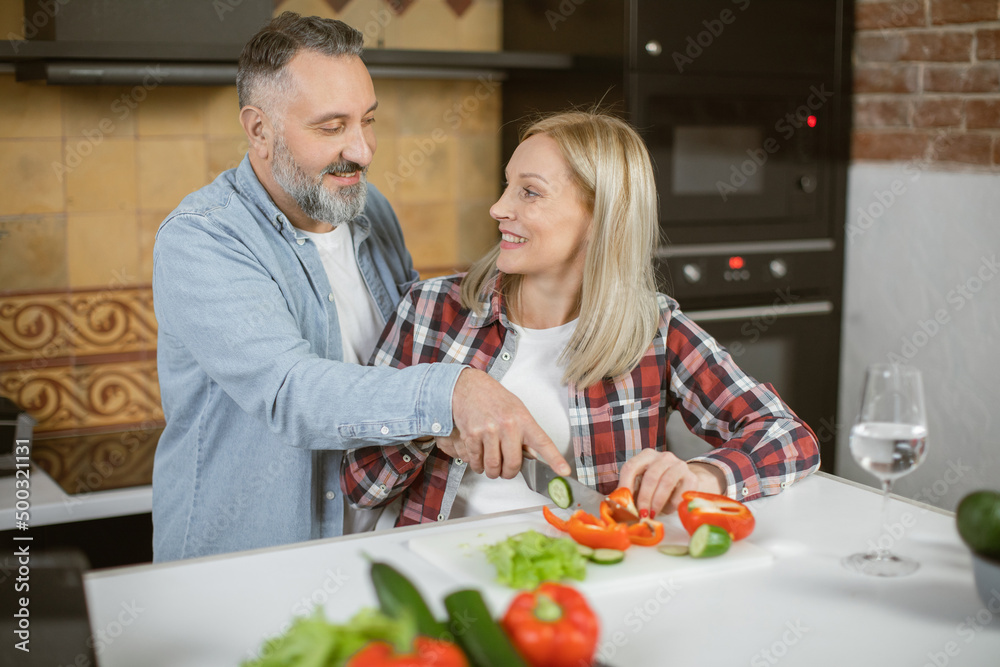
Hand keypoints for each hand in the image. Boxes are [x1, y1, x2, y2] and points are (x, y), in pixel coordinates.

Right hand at [437, 368, 569, 478]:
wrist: (469, 386)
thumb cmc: (495, 398)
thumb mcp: (517, 410)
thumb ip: (525, 433)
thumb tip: (532, 456)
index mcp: (523, 420)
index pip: (543, 442)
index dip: (555, 459)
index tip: (564, 472)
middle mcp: (508, 425)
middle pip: (513, 463)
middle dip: (509, 473)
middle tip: (506, 472)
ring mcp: (488, 430)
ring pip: (493, 466)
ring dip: (492, 472)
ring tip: (492, 468)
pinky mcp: (471, 435)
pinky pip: (476, 460)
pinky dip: (478, 466)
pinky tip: (479, 462)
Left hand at [616, 450, 724, 516]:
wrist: (684, 484)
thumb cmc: (658, 487)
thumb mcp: (643, 486)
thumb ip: (631, 492)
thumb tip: (617, 506)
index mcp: (646, 456)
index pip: (631, 467)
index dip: (625, 486)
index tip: (623, 503)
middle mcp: (663, 457)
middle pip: (650, 476)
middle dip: (644, 498)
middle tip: (641, 514)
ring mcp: (679, 465)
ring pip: (666, 482)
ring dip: (657, 502)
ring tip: (652, 514)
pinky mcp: (691, 477)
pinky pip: (680, 492)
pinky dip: (672, 504)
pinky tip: (667, 510)